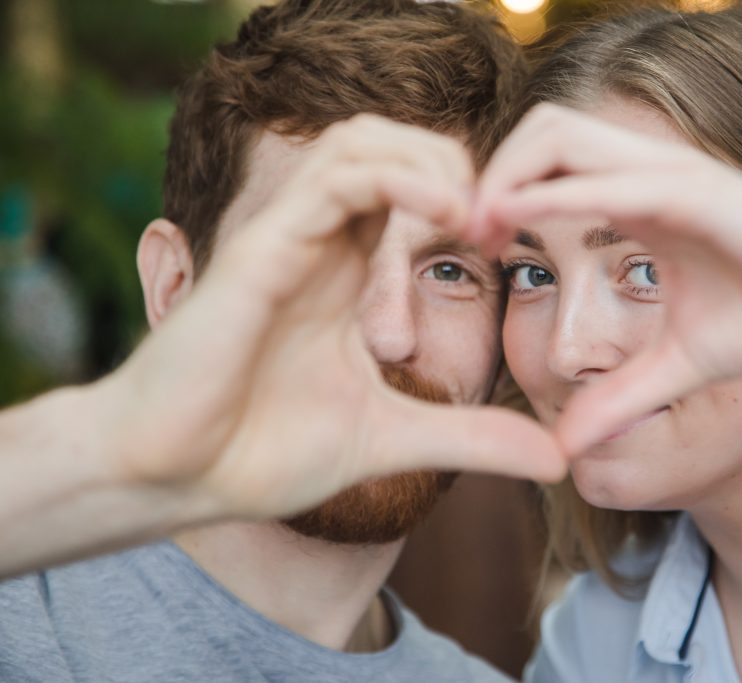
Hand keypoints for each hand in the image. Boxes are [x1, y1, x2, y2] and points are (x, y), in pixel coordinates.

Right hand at [103, 115, 565, 521]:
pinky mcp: (260, 250)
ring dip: (430, 160)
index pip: (410, 189)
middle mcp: (319, 245)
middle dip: (456, 164)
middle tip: (496, 221)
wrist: (179, 480)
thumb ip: (473, 437)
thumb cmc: (265, 453)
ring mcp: (289, 240)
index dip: (470, 198)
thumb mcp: (395, 439)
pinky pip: (331, 179)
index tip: (506, 246)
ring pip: (359, 143)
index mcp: (346, 275)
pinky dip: (395, 178)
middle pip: (391, 145)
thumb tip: (557, 458)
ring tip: (472, 214)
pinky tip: (442, 215)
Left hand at [469, 104, 741, 452]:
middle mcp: (651, 173)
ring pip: (562, 134)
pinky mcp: (700, 193)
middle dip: (491, 169)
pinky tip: (518, 226)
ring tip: (481, 229)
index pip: (551, 164)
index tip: (475, 245)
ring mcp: (673, 175)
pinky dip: (556, 198)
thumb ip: (621, 395)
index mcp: (643, 201)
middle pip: (543, 129)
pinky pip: (610, 184)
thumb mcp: (679, 367)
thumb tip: (567, 445)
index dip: (500, 194)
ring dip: (508, 173)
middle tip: (465, 229)